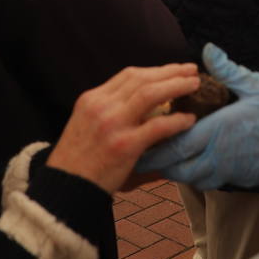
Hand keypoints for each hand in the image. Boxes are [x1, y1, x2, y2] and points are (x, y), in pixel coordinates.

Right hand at [47, 63, 198, 193]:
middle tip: (191, 71)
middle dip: (170, 72)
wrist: (64, 188)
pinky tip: (189, 120)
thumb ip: (112, 114)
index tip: (172, 71)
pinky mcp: (125, 145)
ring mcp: (113, 124)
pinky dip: (177, 121)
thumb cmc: (78, 163)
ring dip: (177, 86)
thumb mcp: (86, 126)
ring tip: (194, 85)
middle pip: (142, 78)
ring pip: (151, 93)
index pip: (128, 75)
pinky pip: (158, 126)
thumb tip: (147, 113)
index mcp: (91, 99)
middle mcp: (101, 106)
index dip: (155, 70)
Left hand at [135, 45, 258, 190]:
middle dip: (157, 160)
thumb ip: (226, 70)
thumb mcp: (255, 84)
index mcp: (217, 132)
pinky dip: (195, 172)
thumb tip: (208, 51)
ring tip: (165, 152)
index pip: (173, 143)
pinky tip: (194, 158)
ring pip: (191, 177)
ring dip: (176, 167)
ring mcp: (229, 171)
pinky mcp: (240, 179)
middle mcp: (218, 157)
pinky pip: (208, 180)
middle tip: (142, 148)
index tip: (138, 135)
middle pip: (175, 168)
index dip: (152, 142)